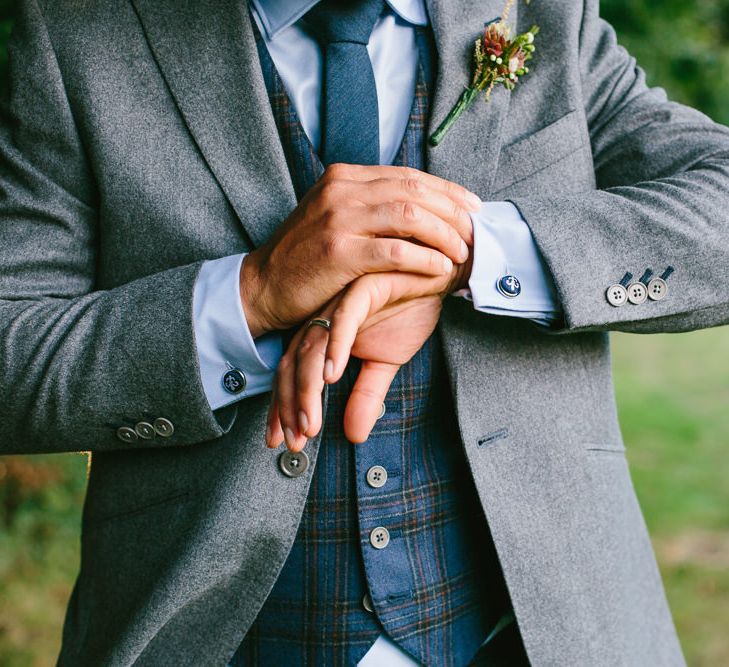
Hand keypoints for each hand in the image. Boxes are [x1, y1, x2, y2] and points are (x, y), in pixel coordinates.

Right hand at [240, 164, 479, 337]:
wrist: (263, 285)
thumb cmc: (305, 257)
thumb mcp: (332, 216)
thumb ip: (369, 205)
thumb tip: (421, 207)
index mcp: (343, 177)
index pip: (407, 175)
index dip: (446, 190)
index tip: (472, 206)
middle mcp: (342, 190)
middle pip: (414, 191)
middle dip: (453, 211)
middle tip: (475, 232)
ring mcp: (339, 219)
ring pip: (410, 217)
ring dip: (445, 235)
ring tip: (462, 253)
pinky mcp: (339, 252)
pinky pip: (396, 252)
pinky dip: (425, 260)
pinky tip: (441, 269)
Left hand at [267, 264, 469, 450]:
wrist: (438, 270)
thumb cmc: (409, 307)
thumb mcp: (387, 361)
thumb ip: (367, 395)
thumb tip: (354, 436)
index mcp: (325, 332)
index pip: (293, 373)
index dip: (284, 408)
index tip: (282, 441)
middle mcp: (325, 317)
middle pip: (294, 363)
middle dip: (290, 406)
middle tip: (294, 441)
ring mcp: (340, 301)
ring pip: (314, 347)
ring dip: (308, 388)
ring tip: (310, 423)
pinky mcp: (363, 287)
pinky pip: (344, 318)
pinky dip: (336, 346)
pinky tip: (332, 374)